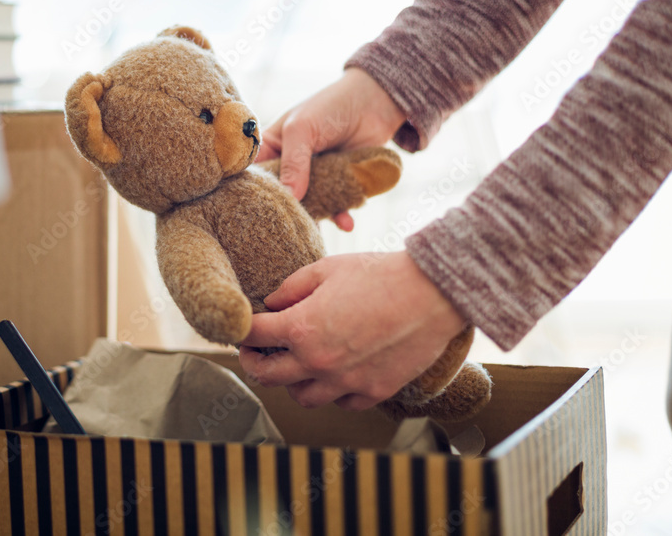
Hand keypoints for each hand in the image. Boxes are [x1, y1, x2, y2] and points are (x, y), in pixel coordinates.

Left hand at [238, 252, 466, 409]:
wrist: (432, 294)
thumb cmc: (379, 274)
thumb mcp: (326, 268)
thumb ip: (292, 288)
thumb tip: (271, 304)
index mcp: (301, 328)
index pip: (252, 335)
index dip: (240, 331)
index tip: (241, 329)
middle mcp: (318, 362)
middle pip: (267, 376)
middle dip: (254, 362)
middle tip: (255, 353)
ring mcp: (345, 382)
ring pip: (301, 397)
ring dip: (291, 382)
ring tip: (295, 364)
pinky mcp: (372, 393)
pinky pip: (340, 403)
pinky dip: (331, 391)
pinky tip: (333, 372)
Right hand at [258, 68, 404, 229]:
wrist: (375, 102)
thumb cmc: (330, 106)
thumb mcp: (303, 129)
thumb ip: (294, 163)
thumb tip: (290, 198)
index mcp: (272, 149)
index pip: (254, 176)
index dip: (251, 194)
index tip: (249, 214)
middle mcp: (290, 166)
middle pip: (281, 196)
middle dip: (283, 213)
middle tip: (282, 232)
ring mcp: (314, 178)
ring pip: (308, 205)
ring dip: (314, 219)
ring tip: (314, 235)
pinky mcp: (338, 184)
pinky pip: (335, 206)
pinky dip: (340, 215)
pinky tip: (347, 223)